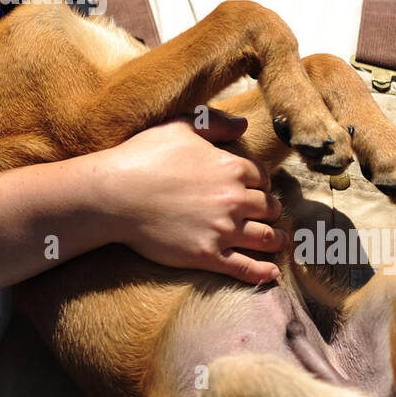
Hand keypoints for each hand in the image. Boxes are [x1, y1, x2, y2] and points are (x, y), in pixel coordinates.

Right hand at [93, 111, 285, 283]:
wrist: (113, 194)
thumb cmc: (142, 156)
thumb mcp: (180, 126)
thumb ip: (215, 123)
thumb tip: (244, 125)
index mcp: (232, 167)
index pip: (263, 177)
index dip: (261, 183)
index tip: (258, 190)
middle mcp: (234, 200)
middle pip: (269, 208)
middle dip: (272, 211)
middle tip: (271, 217)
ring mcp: (223, 231)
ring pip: (266, 238)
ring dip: (278, 241)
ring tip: (282, 243)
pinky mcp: (207, 256)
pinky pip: (246, 268)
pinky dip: (263, 272)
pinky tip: (272, 273)